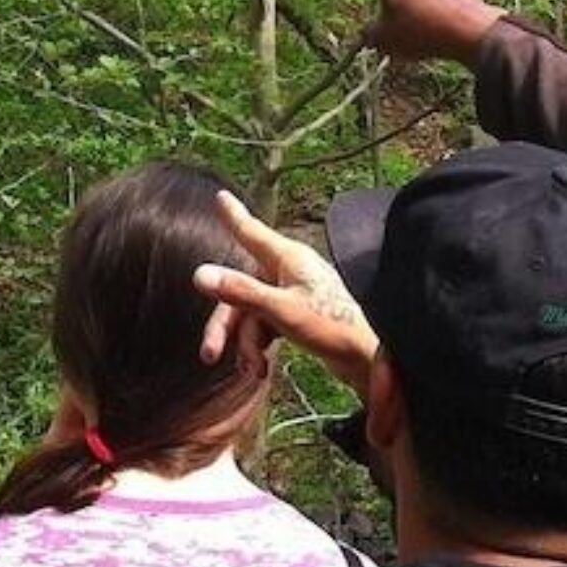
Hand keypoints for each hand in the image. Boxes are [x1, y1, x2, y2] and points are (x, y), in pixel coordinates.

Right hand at [198, 192, 378, 393]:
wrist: (366, 360)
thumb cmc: (332, 328)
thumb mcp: (281, 310)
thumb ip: (241, 292)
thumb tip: (200, 275)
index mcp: (288, 258)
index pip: (251, 232)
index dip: (233, 215)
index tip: (220, 196)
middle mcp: (289, 271)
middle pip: (240, 290)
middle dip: (225, 326)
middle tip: (210, 354)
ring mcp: (293, 294)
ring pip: (250, 314)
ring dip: (246, 344)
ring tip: (253, 370)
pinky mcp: (297, 316)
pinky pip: (265, 325)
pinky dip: (259, 347)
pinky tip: (260, 369)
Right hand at [338, 0, 504, 65]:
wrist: (470, 32)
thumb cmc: (422, 33)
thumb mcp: (387, 40)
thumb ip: (372, 34)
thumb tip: (370, 34)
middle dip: (400, 1)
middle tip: (408, 27)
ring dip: (424, 2)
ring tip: (433, 28)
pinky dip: (446, 3)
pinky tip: (451, 20)